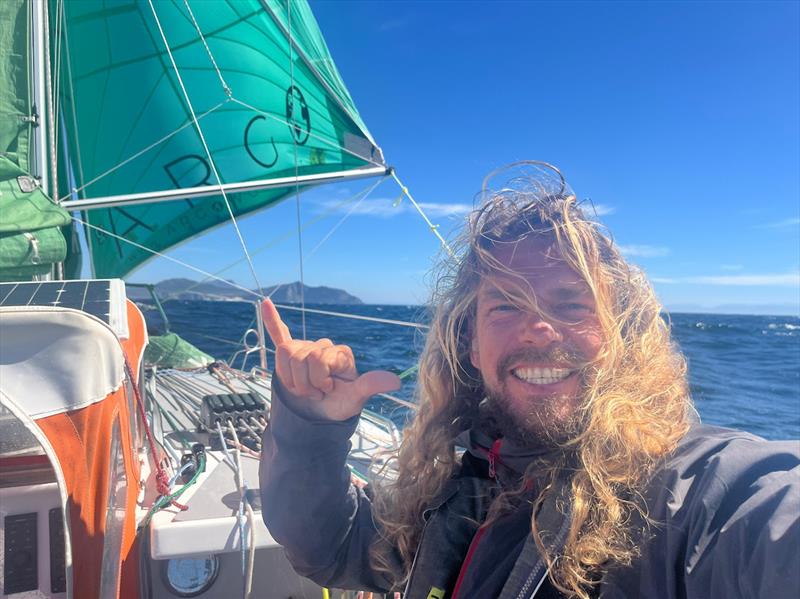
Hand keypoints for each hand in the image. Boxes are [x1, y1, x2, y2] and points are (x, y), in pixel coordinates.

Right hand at [261, 299, 400, 420]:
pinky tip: (266, 304)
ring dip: (290, 379)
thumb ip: (371, 385)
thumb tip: (396, 382)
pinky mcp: (291, 354)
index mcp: (339, 353)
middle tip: (314, 393)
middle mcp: (323, 346)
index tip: (327, 391)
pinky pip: (280, 333)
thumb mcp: (355, 398)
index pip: (317, 359)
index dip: (317, 380)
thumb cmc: (340, 405)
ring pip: (284, 354)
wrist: (320, 417)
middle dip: (303, 383)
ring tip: (303, 388)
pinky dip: (271, 320)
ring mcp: (306, 349)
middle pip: (300, 358)